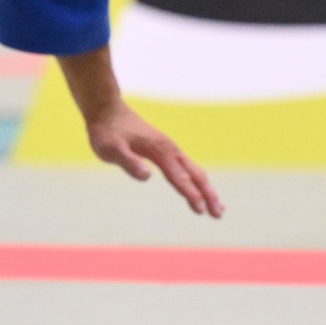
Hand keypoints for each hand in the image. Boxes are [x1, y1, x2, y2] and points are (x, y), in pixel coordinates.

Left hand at [86, 99, 223, 218]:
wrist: (106, 109)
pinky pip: (187, 167)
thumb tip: (148, 176)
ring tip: (218, 208)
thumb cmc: (106, 131)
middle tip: (218, 215)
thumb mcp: (111, 149)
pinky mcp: (165, 149)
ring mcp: (169, 148)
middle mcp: (170, 149)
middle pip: (195, 174)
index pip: (179, 177)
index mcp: (160, 151)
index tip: (201, 211)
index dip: (190, 195)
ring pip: (194, 170)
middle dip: (208, 194)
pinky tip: (198, 189)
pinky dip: (198, 180)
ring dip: (207, 189)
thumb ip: (129, 162)